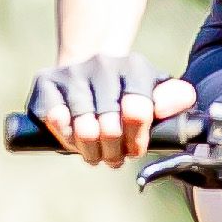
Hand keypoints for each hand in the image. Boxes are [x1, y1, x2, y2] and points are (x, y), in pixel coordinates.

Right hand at [29, 50, 190, 165]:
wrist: (88, 68)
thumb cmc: (127, 92)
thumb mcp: (156, 93)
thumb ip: (175, 99)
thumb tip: (170, 104)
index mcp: (135, 67)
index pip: (137, 111)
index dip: (136, 140)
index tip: (134, 149)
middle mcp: (103, 64)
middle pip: (109, 127)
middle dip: (113, 152)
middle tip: (114, 157)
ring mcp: (73, 71)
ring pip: (82, 128)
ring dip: (91, 152)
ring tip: (96, 154)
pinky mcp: (46, 81)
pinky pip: (56, 120)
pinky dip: (66, 139)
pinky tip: (74, 141)